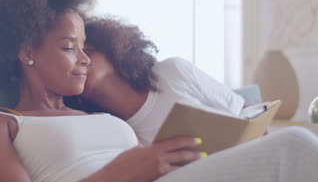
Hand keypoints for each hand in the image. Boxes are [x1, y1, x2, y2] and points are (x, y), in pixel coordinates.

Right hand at [83, 136, 202, 181]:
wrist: (114, 178)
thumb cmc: (122, 163)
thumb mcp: (136, 150)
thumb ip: (148, 149)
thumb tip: (157, 148)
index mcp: (153, 149)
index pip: (175, 142)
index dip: (188, 141)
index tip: (197, 140)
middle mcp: (158, 160)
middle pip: (181, 156)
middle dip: (194, 155)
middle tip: (204, 154)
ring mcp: (158, 172)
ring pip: (180, 169)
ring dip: (190, 167)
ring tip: (200, 166)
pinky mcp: (156, 180)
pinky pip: (172, 178)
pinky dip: (179, 176)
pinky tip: (186, 177)